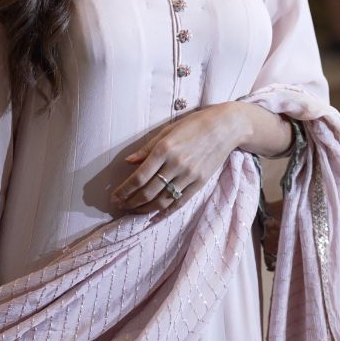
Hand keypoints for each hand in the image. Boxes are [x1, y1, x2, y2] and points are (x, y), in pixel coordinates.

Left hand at [111, 103, 250, 214]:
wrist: (225, 128)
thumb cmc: (194, 125)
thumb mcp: (167, 131)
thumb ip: (147, 148)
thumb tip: (128, 162)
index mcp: (164, 149)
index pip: (139, 177)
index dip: (124, 191)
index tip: (114, 197)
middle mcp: (175, 164)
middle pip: (148, 192)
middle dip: (131, 202)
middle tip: (120, 206)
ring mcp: (189, 176)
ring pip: (163, 200)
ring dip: (145, 209)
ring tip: (134, 211)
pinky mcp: (200, 183)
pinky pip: (180, 202)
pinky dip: (166, 211)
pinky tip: (155, 215)